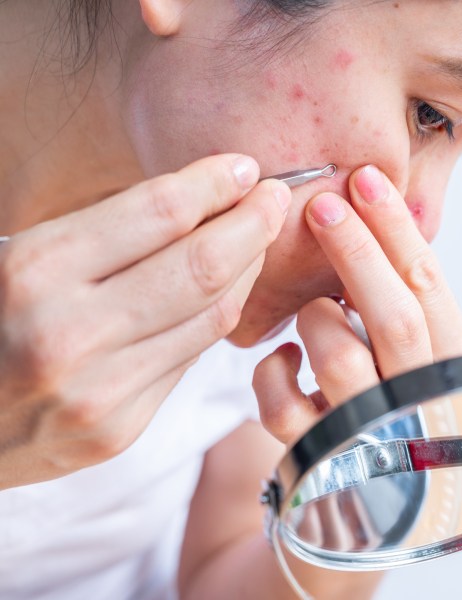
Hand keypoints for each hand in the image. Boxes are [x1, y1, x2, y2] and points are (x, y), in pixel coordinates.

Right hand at [0, 154, 289, 488]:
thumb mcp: (17, 257)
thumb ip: (100, 233)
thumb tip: (198, 202)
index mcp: (32, 271)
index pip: (160, 212)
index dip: (216, 183)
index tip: (246, 167)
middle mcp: (67, 333)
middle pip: (204, 265)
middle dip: (255, 222)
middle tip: (278, 196)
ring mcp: (98, 392)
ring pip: (213, 316)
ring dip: (249, 269)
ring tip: (259, 238)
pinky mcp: (117, 431)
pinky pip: (190, 359)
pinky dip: (216, 316)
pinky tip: (225, 290)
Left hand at [254, 164, 461, 444]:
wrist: (400, 500)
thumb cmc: (410, 409)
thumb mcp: (429, 357)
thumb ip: (414, 307)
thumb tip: (382, 224)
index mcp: (454, 368)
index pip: (429, 286)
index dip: (396, 230)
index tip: (365, 179)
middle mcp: (419, 403)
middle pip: (394, 317)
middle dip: (357, 252)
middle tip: (324, 203)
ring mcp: (371, 434)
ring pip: (341, 358)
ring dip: (318, 319)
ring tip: (316, 309)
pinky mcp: (322, 460)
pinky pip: (285, 408)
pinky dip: (274, 372)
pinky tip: (286, 358)